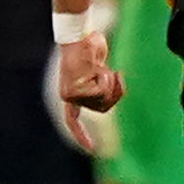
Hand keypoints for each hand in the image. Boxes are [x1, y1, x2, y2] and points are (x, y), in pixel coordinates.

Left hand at [56, 34, 124, 153]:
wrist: (79, 34)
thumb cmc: (88, 47)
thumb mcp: (99, 68)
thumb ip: (104, 83)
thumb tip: (110, 89)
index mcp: (70, 94)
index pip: (72, 120)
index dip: (81, 134)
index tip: (92, 149)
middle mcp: (68, 96)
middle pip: (103, 107)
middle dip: (114, 91)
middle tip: (113, 74)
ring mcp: (71, 92)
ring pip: (105, 99)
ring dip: (111, 83)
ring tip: (104, 68)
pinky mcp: (77, 86)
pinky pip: (102, 91)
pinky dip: (108, 79)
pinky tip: (101, 67)